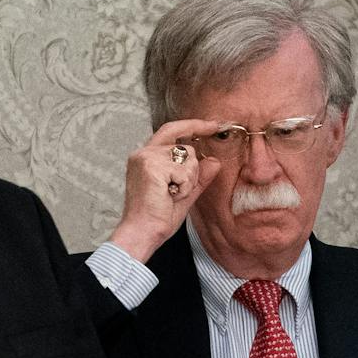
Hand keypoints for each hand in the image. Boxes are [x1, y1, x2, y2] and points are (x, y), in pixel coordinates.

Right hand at [106, 120, 224, 262]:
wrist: (143, 233)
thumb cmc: (157, 218)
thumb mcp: (184, 194)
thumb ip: (199, 177)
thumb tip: (214, 161)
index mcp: (146, 157)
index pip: (173, 130)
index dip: (194, 125)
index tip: (213, 125)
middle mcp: (143, 153)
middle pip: (185, 147)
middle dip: (192, 171)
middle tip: (178, 192)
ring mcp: (146, 158)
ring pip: (187, 157)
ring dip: (188, 180)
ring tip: (171, 195)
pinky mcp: (151, 166)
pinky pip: (184, 171)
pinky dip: (184, 186)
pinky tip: (170, 196)